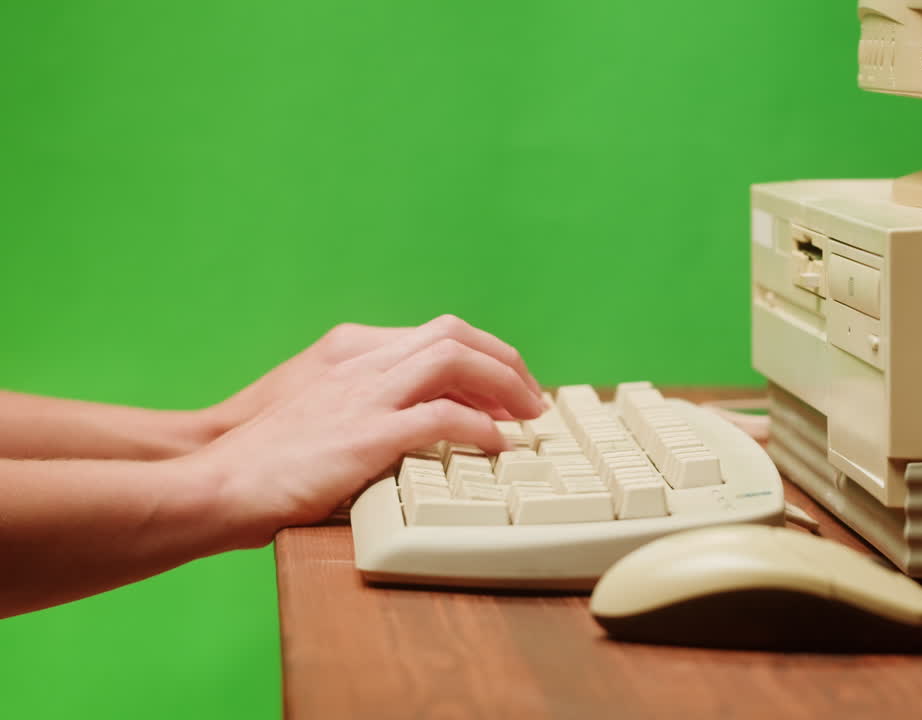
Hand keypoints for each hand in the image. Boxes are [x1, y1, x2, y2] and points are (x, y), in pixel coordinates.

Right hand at [185, 320, 546, 546]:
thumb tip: (422, 424)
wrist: (215, 482)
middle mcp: (361, 363)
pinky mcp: (366, 435)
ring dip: (504, 385)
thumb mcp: (320, 415)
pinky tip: (496, 446)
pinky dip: (480, 428)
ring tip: (527, 418)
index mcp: (350, 353)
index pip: (437, 334)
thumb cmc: (263, 460)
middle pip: (456, 335)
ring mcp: (363, 395)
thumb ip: (367, 406)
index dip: (484, 356)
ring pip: (456, 360)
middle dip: (505, 363)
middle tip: (532, 399)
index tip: (508, 386)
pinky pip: (443, 418)